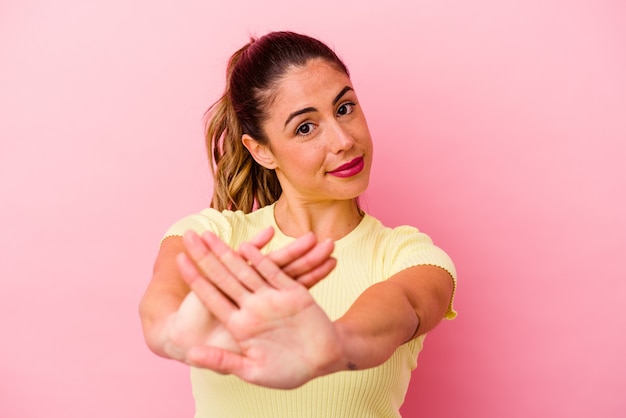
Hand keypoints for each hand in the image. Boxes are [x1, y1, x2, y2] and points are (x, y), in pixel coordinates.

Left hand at [177, 231, 343, 388]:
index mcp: (237, 324)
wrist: (320, 361)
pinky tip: (259, 239)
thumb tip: (190, 354)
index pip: (211, 294)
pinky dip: (265, 256)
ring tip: (219, 229)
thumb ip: (221, 361)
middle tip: (191, 231)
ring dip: (237, 246)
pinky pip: (276, 270)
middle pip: (227, 273)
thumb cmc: (287, 370)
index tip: (179, 257)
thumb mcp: (249, 369)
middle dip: (210, 252)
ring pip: (251, 267)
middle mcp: (251, 307)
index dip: (196, 275)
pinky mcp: (292, 291)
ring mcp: (270, 297)